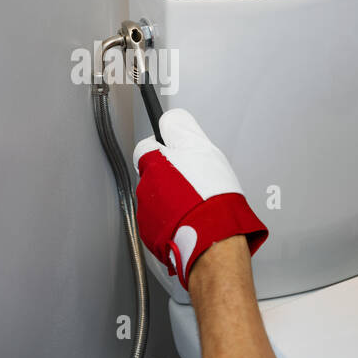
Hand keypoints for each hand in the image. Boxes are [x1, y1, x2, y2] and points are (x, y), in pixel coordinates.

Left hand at [133, 108, 267, 288]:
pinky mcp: (153, 237)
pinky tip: (193, 220)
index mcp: (152, 164)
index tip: (179, 152)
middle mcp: (144, 189)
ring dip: (174, 201)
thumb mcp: (200, 147)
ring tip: (197, 204)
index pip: (148, 146)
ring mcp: (147, 215)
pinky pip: (162, 223)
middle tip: (195, 182)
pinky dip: (175, 222)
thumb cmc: (209, 197)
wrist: (214, 239)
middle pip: (155, 175)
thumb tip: (169, 119)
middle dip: (172, 177)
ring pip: (159, 200)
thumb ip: (180, 127)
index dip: (166, 148)